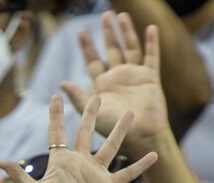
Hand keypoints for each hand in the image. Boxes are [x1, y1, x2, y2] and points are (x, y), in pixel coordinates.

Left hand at [0, 95, 157, 182]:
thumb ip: (19, 175)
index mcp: (61, 162)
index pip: (57, 133)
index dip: (56, 115)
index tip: (56, 96)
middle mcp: (79, 164)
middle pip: (86, 132)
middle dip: (90, 114)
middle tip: (96, 95)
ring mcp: (95, 174)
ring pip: (111, 146)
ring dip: (119, 130)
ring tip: (129, 113)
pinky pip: (127, 174)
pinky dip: (140, 166)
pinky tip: (154, 155)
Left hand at [61, 12, 168, 157]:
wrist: (139, 135)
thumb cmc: (114, 129)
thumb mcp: (92, 113)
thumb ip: (78, 98)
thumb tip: (61, 83)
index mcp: (103, 84)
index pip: (93, 61)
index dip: (87, 47)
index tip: (81, 32)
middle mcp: (119, 77)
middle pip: (112, 49)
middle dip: (108, 33)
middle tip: (105, 15)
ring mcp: (135, 76)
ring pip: (130, 48)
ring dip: (126, 32)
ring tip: (121, 16)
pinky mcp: (150, 78)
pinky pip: (151, 56)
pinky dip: (152, 43)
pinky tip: (151, 28)